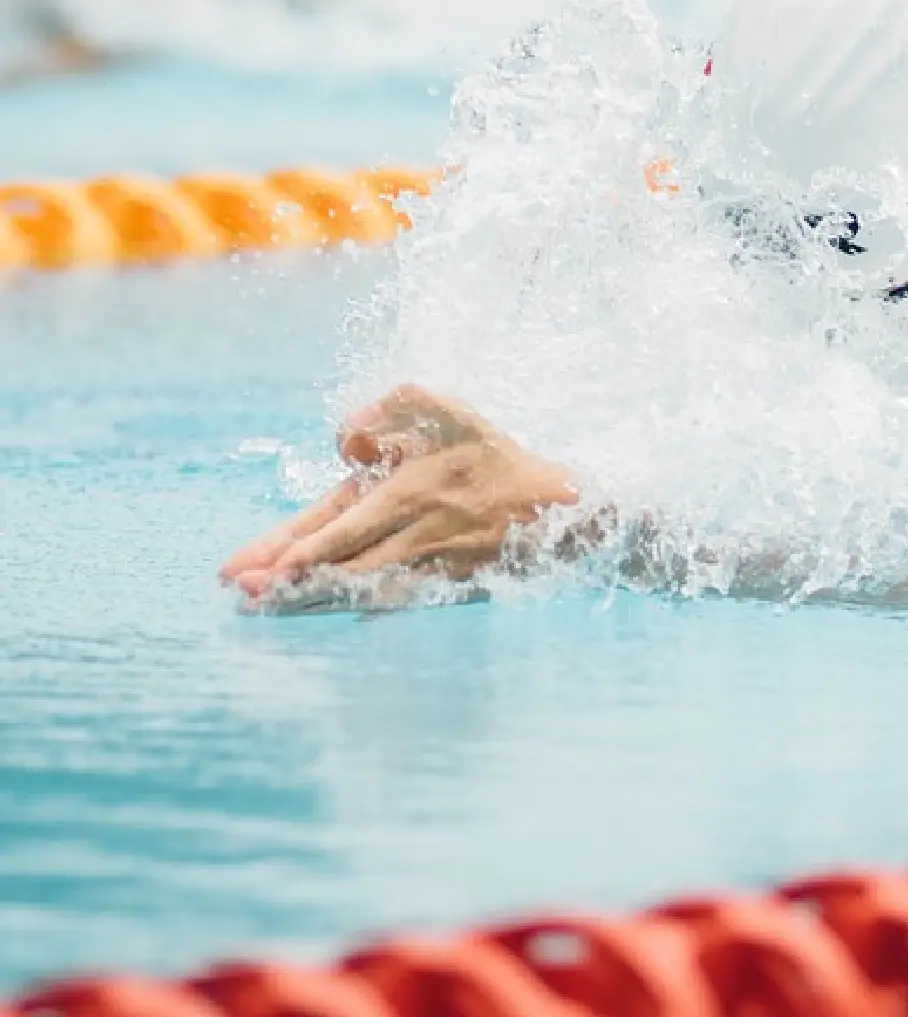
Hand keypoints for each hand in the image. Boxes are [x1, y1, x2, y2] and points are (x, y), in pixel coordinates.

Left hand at [221, 386, 578, 607]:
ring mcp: (425, 561)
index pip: (338, 521)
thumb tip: (346, 436)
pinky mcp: (440, 583)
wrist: (554, 507)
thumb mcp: (451, 412)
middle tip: (244, 594)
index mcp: (406, 488)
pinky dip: (351, 609)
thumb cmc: (494, 456)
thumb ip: (398, 403)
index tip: (258, 566)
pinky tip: (323, 612)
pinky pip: (388, 600)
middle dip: (288, 579)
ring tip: (266, 607)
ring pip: (357, 584)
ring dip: (309, 597)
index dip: (297, 544)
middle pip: (338, 560)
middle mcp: (410, 529)